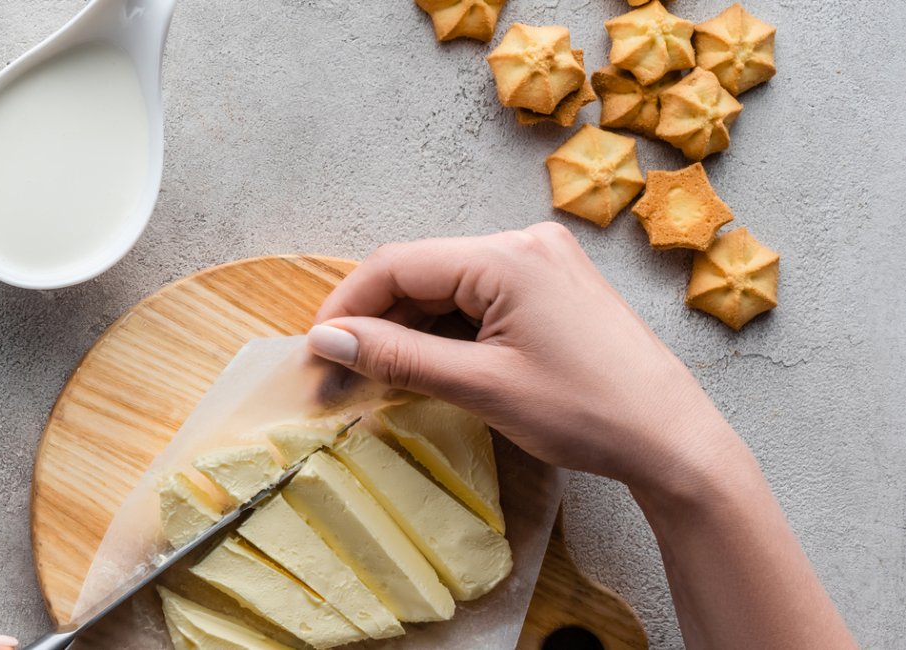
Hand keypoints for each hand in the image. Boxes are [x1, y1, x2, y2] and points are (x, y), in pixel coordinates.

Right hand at [306, 223, 855, 648]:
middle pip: (419, 273)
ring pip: (445, 289)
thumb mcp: (480, 387)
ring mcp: (541, 263)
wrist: (673, 441)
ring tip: (375, 379)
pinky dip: (444, 333)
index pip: (397, 265)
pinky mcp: (551, 288)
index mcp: (507, 256)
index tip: (316, 354)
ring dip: (406, 331)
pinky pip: (477, 300)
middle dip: (373, 323)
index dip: (346, 308)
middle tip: (337, 375)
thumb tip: (327, 340)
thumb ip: (396, 357)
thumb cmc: (587, 413)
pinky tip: (424, 368)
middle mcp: (524, 243)